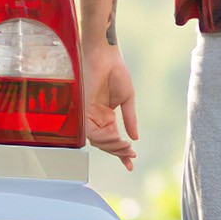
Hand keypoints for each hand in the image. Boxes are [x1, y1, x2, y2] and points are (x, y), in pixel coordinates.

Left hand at [83, 46, 138, 170]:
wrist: (106, 56)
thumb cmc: (116, 72)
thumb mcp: (127, 99)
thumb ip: (129, 119)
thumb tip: (135, 138)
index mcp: (106, 116)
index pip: (112, 139)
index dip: (121, 153)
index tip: (130, 163)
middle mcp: (97, 118)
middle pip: (104, 143)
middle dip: (118, 151)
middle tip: (130, 153)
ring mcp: (90, 114)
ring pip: (98, 141)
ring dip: (113, 146)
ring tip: (126, 146)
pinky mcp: (85, 109)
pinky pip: (92, 130)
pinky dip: (104, 137)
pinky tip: (115, 137)